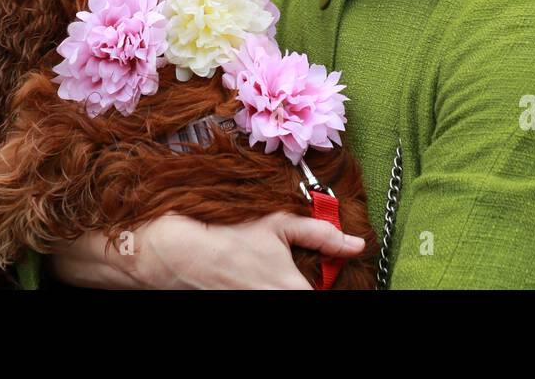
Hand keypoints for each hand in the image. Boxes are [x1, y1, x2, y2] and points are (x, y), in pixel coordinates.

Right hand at [52, 212, 364, 289]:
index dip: (328, 285)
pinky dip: (264, 290)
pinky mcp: (237, 309)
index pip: (326, 298)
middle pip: (305, 298)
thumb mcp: (277, 225)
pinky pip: (262, 303)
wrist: (178, 252)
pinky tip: (254, 279)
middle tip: (298, 273)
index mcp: (292, 290)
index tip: (330, 274)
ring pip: (283, 301)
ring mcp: (255, 310)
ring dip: (285, 287)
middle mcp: (275, 306)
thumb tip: (356, 243)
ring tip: (270, 273)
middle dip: (307, 285)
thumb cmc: (227, 233)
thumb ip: (321, 233)